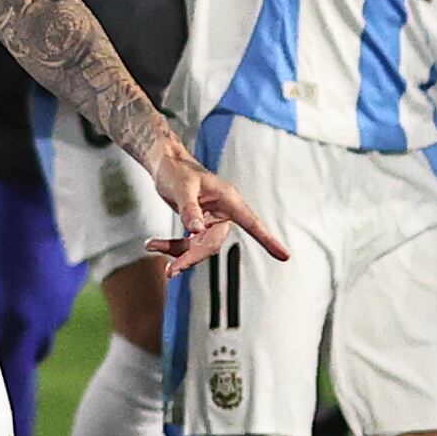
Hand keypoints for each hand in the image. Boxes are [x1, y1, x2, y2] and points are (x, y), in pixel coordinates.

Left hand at [141, 144, 287, 274]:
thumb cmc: (176, 171)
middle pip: (213, 244)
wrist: (164, 165)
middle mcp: (223, 212)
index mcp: (228, 199)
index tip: (284, 256)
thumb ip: (190, 210)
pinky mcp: (198, 226)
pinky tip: (152, 244)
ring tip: (152, 246)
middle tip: (171, 270)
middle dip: (192, 257)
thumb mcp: (182, 188)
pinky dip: (171, 246)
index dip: (267, 240)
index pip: (252, 222)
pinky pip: (188, 243)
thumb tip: (197, 231)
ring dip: (177, 252)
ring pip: (199, 247)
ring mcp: (210, 220)